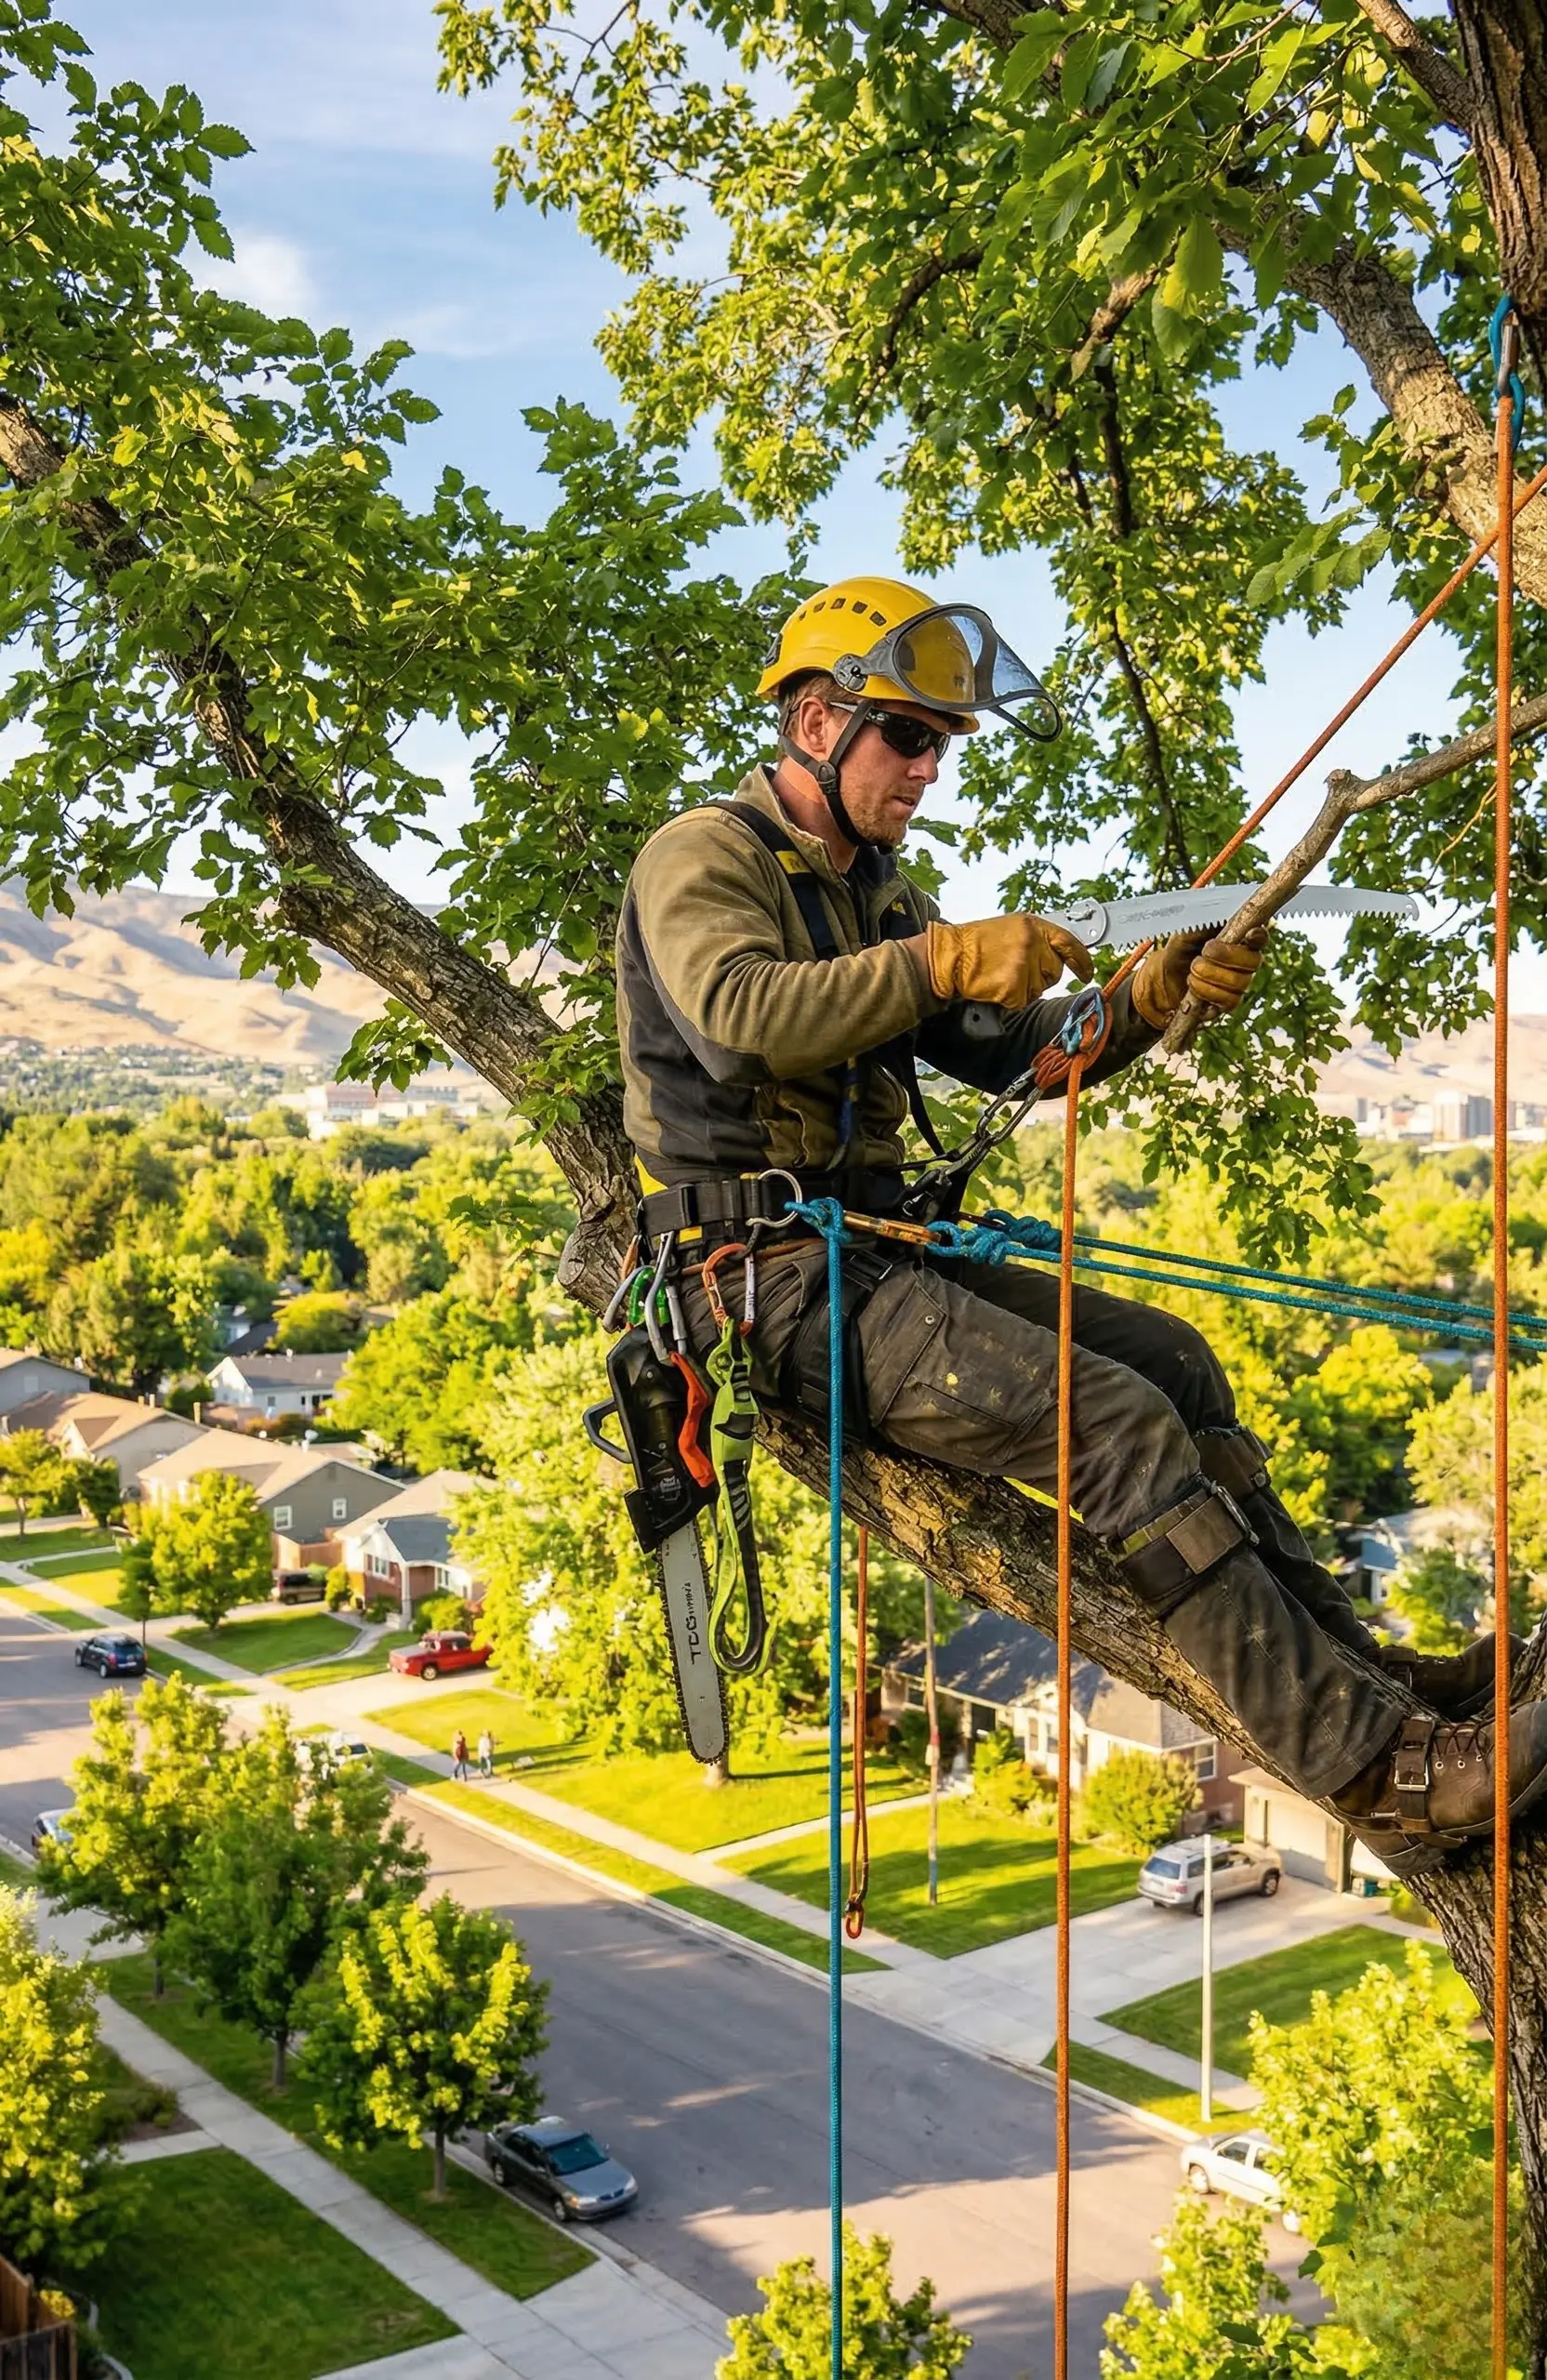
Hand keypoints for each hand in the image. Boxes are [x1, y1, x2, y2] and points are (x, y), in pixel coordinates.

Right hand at [926, 915, 1093, 1008]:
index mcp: (1033, 925)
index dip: (1082, 959)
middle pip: (1055, 970)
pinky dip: (1009, 999)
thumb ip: (1036, 939)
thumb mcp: (1010, 929)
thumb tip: (1062, 953)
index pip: (1069, 942)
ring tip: (1000, 974)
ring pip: (1039, 989)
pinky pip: (1022, 1001)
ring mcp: (1024, 965)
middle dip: (1040, 975)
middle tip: (1013, 969)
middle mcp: (1032, 942)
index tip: (1087, 971)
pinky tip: (994, 985)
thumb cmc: (975, 944)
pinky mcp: (1014, 986)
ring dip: (1023, 988)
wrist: (949, 956)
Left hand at [1133, 927, 1267, 1029]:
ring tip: (1193, 968)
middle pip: (1254, 962)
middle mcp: (1245, 962)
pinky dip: (1207, 991)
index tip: (1251, 934)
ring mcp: (1239, 984)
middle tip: (1205, 951)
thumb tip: (1218, 917)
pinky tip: (1193, 984)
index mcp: (1240, 939)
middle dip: (1227, 956)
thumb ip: (1206, 922)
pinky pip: (1229, 1001)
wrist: (1164, 974)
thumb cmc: (1182, 948)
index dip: (1259, 936)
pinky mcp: (1227, 1003)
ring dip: (1211, 974)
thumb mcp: (1188, 930)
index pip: (1260, 938)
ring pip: (1240, 982)